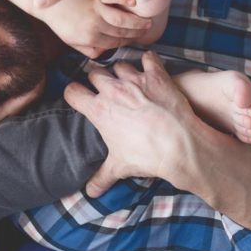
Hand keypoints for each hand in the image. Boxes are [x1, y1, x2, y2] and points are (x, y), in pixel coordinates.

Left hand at [37, 0, 150, 58]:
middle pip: (121, 31)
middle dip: (136, 32)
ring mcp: (95, 8)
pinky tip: (134, 1)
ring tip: (147, 20)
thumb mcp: (70, 39)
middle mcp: (94, 25)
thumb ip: (88, 48)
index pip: (114, 42)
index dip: (127, 41)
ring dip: (136, 20)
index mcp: (89, 38)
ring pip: (122, 17)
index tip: (136, 38)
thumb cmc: (58, 18)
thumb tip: (103, 53)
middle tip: (148, 29)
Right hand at [63, 51, 210, 196]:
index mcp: (99, 109)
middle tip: (104, 88)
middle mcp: (113, 90)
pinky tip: (150, 66)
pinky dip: (149, 61)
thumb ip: (101, 177)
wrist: (178, 145)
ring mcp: (135, 80)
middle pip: (95, 73)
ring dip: (121, 71)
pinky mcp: (156, 74)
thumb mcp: (120, 167)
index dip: (73, 93)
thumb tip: (90, 193)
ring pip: (119, 65)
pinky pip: (148, 58)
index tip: (78, 96)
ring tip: (127, 79)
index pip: (72, 92)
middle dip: (97, 79)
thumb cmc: (146, 156)